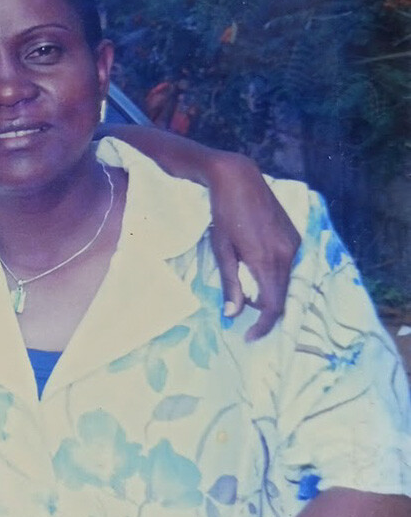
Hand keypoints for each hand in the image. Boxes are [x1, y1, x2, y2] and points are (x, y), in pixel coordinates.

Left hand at [206, 151, 298, 340]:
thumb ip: (230, 283)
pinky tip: (256, 273)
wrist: (238, 178)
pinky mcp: (295, 236)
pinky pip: (288, 266)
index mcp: (266, 260)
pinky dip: (274, 277)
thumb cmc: (222, 214)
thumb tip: (233, 314)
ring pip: (286, 282)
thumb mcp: (222, 250)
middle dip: (264, 312)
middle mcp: (287, 254)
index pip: (272, 306)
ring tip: (245, 293)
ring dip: (269, 293)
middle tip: (243, 319)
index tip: (248, 337)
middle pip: (282, 297)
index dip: (262, 326)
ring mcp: (294, 244)